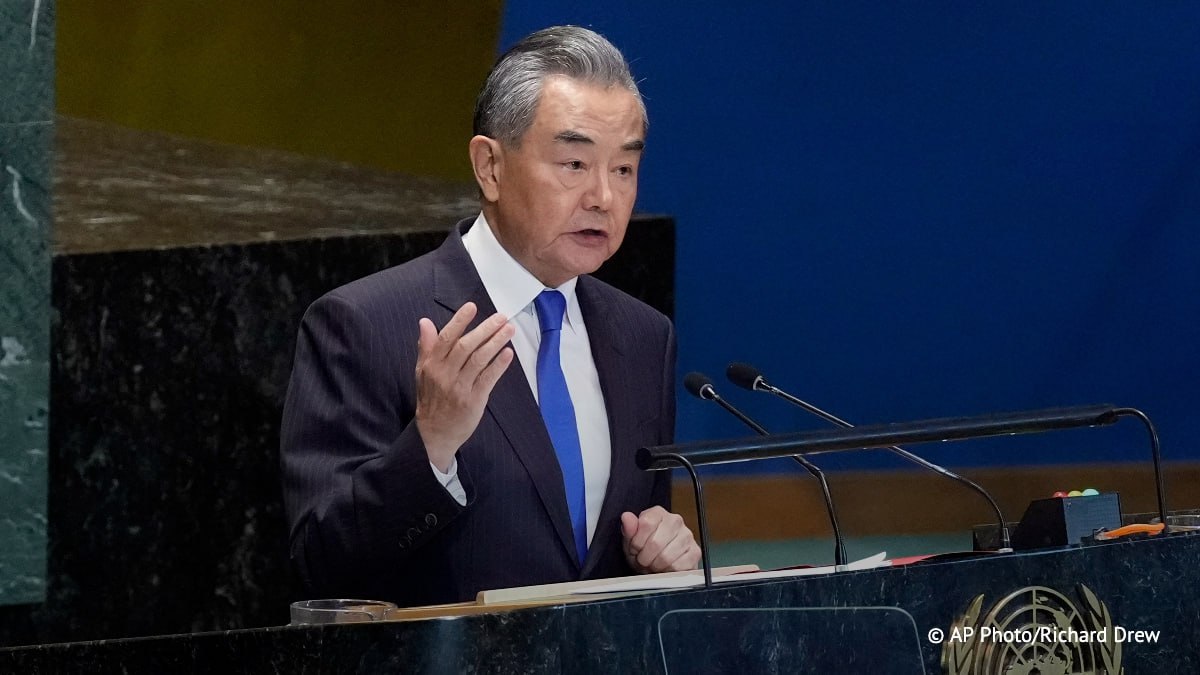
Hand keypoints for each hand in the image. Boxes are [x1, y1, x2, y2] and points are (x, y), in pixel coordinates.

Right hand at [414, 302, 514, 469]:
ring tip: (509, 329)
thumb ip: (426, 347)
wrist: (434, 434)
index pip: (446, 338)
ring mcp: (459, 388)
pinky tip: (508, 353)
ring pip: (478, 360)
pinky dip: (498, 365)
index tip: (472, 307)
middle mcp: (445, 375)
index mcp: (432, 365)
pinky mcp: (473, 401)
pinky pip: (488, 379)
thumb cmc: (431, 399)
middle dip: (485, 329)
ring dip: (495, 342)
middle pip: (465, 346)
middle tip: (501, 316)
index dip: (459, 321)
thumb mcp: (422, 372)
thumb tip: (424, 322)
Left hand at [620, 507, 701, 573]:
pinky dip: (667, 571)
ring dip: (655, 566)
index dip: (636, 542)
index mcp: (658, 513)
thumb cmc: (644, 550)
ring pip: (666, 556)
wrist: (657, 566)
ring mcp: (687, 536)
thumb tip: (626, 517)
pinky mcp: (695, 552)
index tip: (635, 549)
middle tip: (643, 560)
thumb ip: (629, 529)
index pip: (646, 523)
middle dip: (645, 557)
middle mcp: (675, 521)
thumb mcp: (631, 541)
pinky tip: (665, 568)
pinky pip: (678, 566)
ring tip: (653, 564)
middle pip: (655, 542)